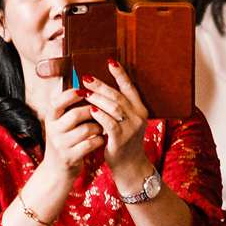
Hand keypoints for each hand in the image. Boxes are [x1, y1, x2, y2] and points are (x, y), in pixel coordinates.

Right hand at [40, 88, 104, 183]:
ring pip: (86, 129)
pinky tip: (102, 139)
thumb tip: (86, 86)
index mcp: (50, 118)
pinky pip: (91, 144)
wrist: (57, 171)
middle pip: (75, 114)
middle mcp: (53, 130)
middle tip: (102, 111)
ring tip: (103, 127)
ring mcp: (61, 145)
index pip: (57, 101)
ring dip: (99, 127)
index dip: (72, 94)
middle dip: (92, 111)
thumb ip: (69, 108)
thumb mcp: (60, 124)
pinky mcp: (71, 157)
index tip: (85, 90)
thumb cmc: (65, 141)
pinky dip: (99, 140)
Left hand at [80, 60, 151, 182]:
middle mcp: (138, 117)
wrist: (129, 165)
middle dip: (101, 85)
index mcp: (140, 109)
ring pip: (113, 107)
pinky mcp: (121, 139)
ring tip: (84, 93)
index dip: (120, 73)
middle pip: (118, 95)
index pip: (130, 87)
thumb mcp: (126, 121)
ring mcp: (131, 128)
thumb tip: (100, 87)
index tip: (109, 61)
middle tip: (86, 77)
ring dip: (97, 98)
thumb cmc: (123, 140)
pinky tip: (90, 109)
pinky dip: (99, 114)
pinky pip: (109, 123)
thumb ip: (118, 105)